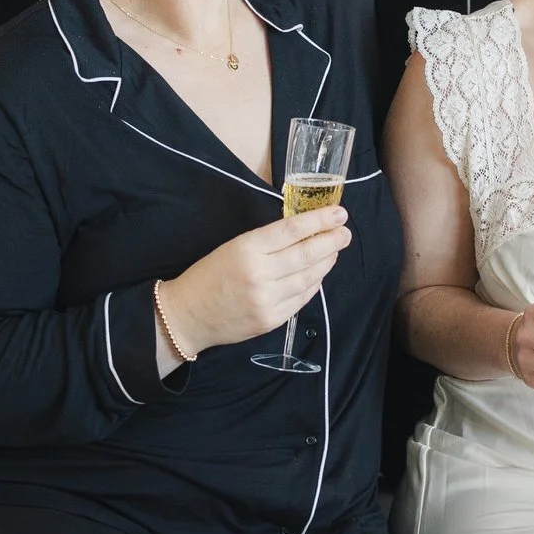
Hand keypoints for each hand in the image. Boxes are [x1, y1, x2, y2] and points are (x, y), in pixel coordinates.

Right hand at [162, 206, 350, 351]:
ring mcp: (267, 300)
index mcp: (247, 249)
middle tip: (345, 233)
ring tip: (334, 250)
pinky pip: (302, 298)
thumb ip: (268, 241)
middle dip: (331, 241)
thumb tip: (306, 231)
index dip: (319, 220)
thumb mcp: (234, 247)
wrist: (187, 316)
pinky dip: (314, 284)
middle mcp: (260, 274)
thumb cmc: (209, 275)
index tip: (339, 213)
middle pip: (306, 255)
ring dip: (326, 262)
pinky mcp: (272, 320)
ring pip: (309, 278)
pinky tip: (318, 273)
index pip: (292, 231)